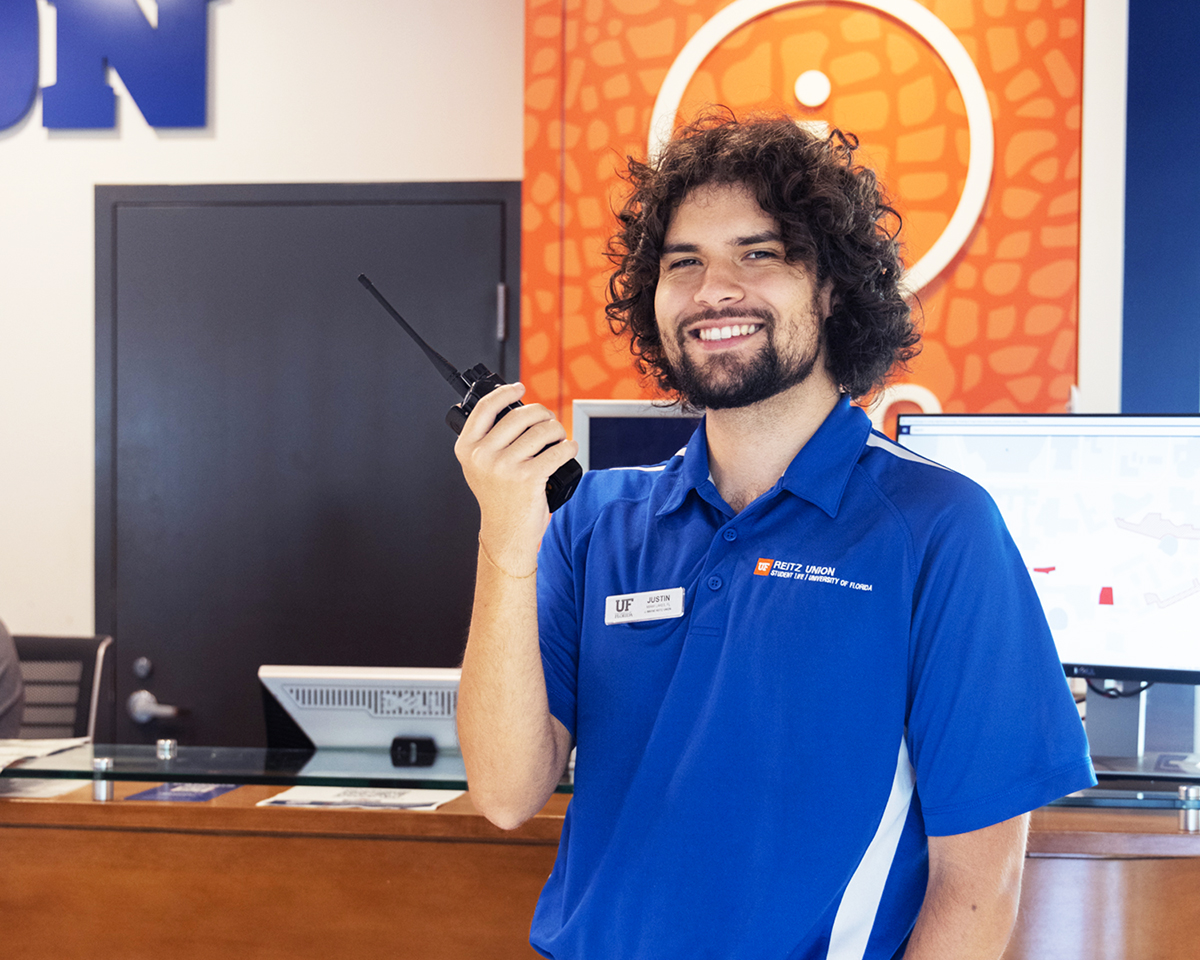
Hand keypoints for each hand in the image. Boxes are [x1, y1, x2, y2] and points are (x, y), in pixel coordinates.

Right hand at [453, 382, 578, 570]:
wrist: (506, 533)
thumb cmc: (499, 498)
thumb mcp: (481, 466)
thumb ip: (489, 439)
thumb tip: (514, 408)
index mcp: (467, 449)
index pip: (485, 408)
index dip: (505, 392)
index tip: (519, 387)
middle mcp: (482, 456)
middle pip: (520, 415)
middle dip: (542, 415)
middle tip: (549, 422)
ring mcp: (504, 467)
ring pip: (542, 431)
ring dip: (557, 431)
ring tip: (559, 438)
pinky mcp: (528, 478)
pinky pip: (557, 450)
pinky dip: (569, 447)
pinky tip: (568, 449)